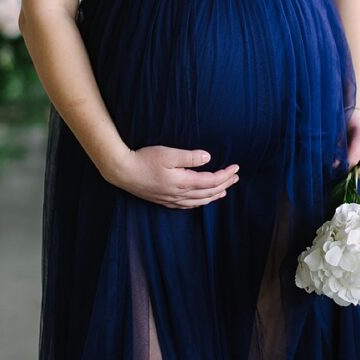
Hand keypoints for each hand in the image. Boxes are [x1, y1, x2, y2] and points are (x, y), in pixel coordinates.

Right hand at [106, 145, 240, 208]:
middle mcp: (180, 195)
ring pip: (199, 201)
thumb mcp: (168, 153)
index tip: (236, 167)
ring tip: (225, 190)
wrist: (123, 172)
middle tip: (236, 176)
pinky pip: (188, 205)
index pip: (211, 181)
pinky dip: (200, 202)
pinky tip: (201, 200)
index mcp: (183, 182)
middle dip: (225, 184)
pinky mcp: (164, 200)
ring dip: (214, 195)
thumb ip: (190, 157)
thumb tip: (209, 158)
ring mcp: (172, 200)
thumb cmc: (144, 159)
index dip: (226, 175)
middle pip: (208, 193)